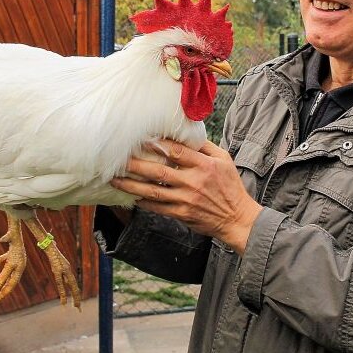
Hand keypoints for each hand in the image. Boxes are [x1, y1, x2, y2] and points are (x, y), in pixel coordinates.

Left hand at [109, 139, 261, 253]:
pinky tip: (132, 197)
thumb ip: (205, 147)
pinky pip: (158, 208)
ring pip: (153, 191)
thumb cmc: (230, 187)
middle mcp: (193, 182)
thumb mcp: (224, 160)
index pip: (176, 151)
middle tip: (119, 159)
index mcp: (204, 165)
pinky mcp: (182, 214)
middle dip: (136, 165)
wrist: (236, 218)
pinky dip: (144, 202)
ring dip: (132, 185)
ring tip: (115, 180)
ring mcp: (186, 199)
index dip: (156, 144)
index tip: (140, 140)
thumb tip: (187, 133)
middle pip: (159, 171)